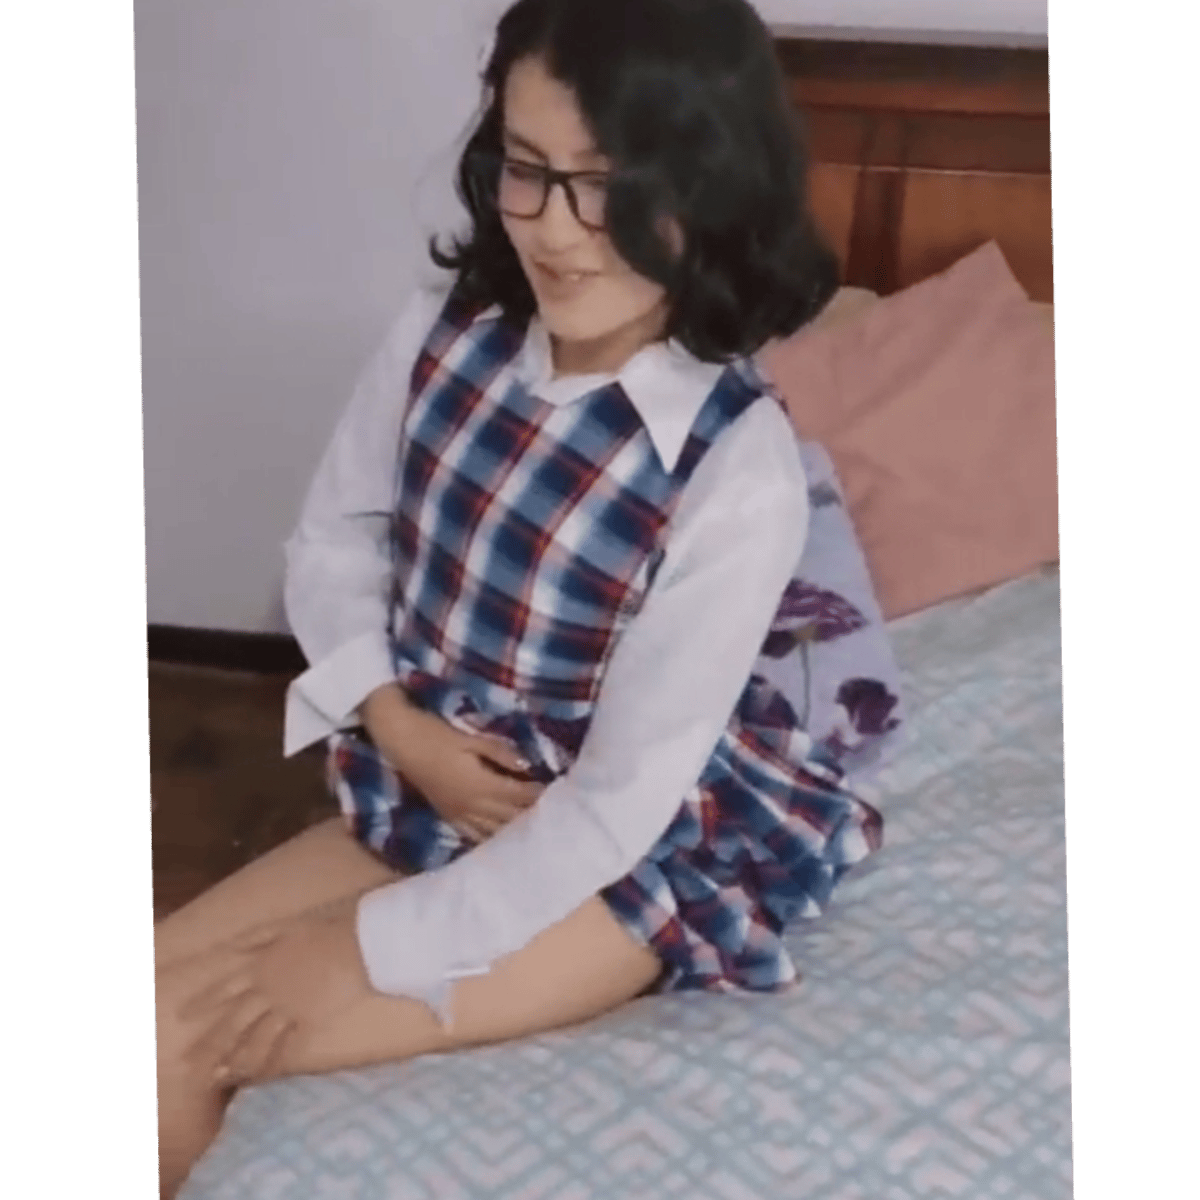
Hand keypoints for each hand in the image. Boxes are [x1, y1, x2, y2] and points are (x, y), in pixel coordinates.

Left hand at [179, 895, 369, 1084]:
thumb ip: (257, 937)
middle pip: (234, 1022)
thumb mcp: (285, 924)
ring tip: (222, 1077)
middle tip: (190, 1065)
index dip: (204, 1001)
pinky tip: (263, 1074)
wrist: (359, 944)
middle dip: (210, 1045)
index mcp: (261, 965)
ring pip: (256, 1039)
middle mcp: (269, 991)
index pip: (225, 987)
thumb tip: (232, 946)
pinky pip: (286, 1045)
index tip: (183, 1016)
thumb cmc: (325, 929)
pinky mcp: (310, 1020)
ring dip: (237, 1059)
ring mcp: (289, 1009)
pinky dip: (273, 1061)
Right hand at [361, 683, 543, 842]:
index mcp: (479, 785)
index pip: (517, 795)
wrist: (400, 741)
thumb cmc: (435, 734)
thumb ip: (499, 753)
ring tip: (536, 831)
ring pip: (493, 830)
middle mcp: (470, 805)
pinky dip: (491, 838)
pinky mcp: (448, 815)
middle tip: (555, 817)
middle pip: (509, 817)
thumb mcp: (469, 738)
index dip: (538, 796)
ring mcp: (457, 813)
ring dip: (514, 831)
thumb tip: (527, 765)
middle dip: (532, 817)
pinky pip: (473, 834)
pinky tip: (503, 842)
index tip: (559, 794)